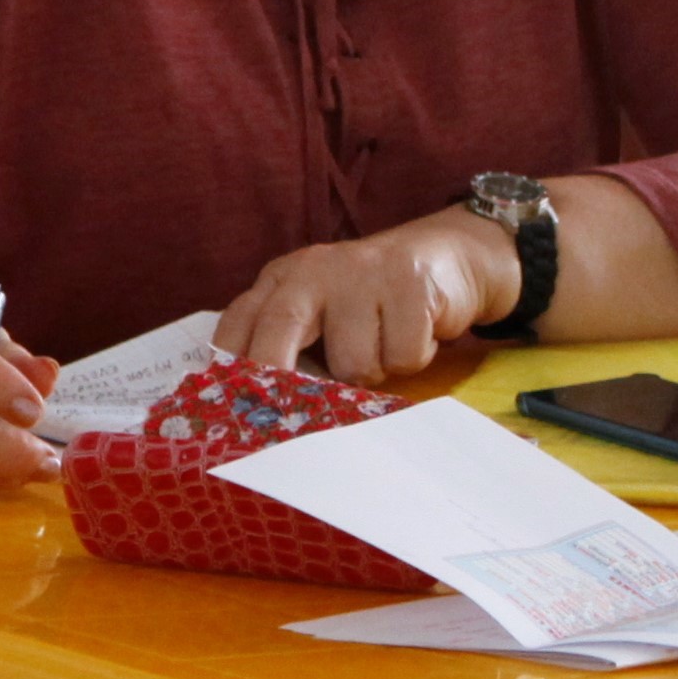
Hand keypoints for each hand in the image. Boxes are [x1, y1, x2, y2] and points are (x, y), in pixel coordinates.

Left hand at [218, 209, 515, 383]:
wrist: (448, 257)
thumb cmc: (374, 304)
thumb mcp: (323, 314)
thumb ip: (291, 345)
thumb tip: (266, 411)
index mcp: (283, 280)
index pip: (240, 323)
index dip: (230, 368)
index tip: (232, 411)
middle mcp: (315, 270)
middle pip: (280, 329)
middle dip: (277, 380)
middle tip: (288, 421)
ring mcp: (363, 273)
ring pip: (354, 362)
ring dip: (374, 373)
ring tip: (385, 348)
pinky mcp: (410, 283)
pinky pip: (402, 356)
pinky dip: (414, 358)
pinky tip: (417, 335)